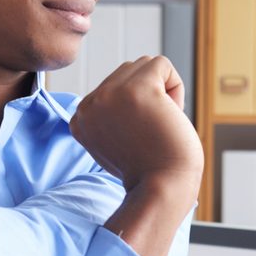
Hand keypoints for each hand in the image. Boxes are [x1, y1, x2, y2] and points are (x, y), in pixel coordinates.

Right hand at [69, 56, 204, 255]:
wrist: (161, 190)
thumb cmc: (148, 171)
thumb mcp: (114, 142)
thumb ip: (110, 116)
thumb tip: (126, 85)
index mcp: (80, 118)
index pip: (112, 88)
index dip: (135, 109)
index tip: (139, 140)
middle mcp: (89, 104)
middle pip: (128, 72)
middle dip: (150, 96)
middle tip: (154, 132)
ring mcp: (110, 94)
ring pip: (144, 65)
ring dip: (163, 91)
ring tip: (161, 123)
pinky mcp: (137, 89)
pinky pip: (162, 65)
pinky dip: (176, 87)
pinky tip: (171, 115)